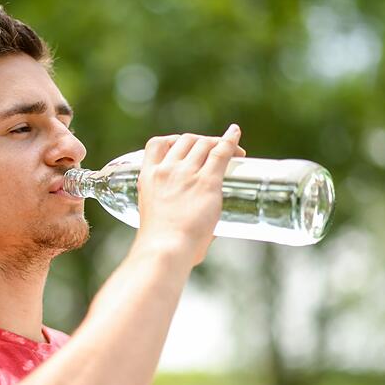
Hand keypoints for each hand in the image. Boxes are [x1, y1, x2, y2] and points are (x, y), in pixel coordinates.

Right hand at [135, 125, 244, 264]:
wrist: (164, 250)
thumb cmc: (161, 246)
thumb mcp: (156, 219)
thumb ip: (176, 217)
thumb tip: (209, 233)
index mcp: (148, 178)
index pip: (156, 144)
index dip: (172, 140)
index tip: (184, 146)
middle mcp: (166, 170)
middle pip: (185, 140)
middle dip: (201, 141)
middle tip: (216, 152)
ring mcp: (186, 174)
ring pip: (204, 143)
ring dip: (218, 142)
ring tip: (233, 152)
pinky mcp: (207, 182)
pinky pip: (221, 152)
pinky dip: (231, 141)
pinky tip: (236, 134)